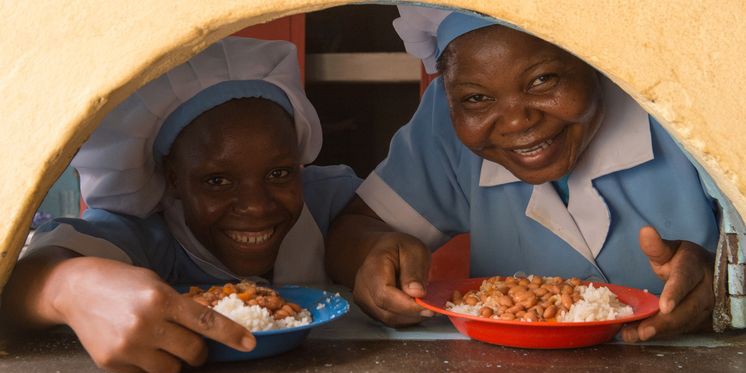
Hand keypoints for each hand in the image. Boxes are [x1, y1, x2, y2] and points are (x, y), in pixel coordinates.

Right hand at [52, 257, 254, 372]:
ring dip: (174, 361)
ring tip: (162, 344)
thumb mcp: (155, 284)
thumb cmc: (122, 282)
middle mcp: (146, 323)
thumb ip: (180, 306)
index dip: (231, 334)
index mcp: (161, 298)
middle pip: (192, 352)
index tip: (249, 343)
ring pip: (171, 369)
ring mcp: (128, 346)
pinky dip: (148, 364)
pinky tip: (137, 346)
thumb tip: (207, 329)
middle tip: (193, 345)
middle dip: (199, 352)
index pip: (206, 321)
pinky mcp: (112, 362)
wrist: (75, 289)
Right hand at [352, 232, 433, 326]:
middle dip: (413, 313)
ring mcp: (364, 300)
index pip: (385, 295)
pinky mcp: (370, 309)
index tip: (430, 307)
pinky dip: (406, 317)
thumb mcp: (414, 251)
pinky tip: (416, 308)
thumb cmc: (400, 249)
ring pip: (389, 319)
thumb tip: (417, 293)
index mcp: (372, 268)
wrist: (383, 251)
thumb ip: (415, 271)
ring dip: (411, 317)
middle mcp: (362, 287)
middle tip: (435, 308)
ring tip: (427, 306)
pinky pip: (389, 319)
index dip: (408, 306)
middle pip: (387, 311)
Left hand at [621, 226, 713, 341]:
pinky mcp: (697, 320)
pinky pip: (679, 329)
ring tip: (634, 336)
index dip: (675, 294)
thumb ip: (656, 246)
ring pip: (683, 323)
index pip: (685, 281)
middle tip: (642, 331)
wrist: (708, 273)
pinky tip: (637, 335)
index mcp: (694, 267)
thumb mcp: (670, 249)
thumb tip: (645, 231)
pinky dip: (659, 334)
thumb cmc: (684, 260)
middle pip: (687, 309)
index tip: (664, 306)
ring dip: (659, 332)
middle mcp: (704, 291)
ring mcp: (703, 308)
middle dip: (664, 323)